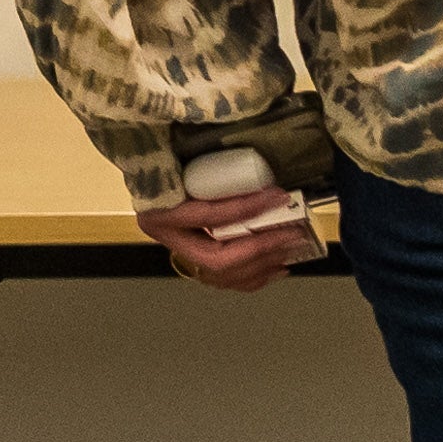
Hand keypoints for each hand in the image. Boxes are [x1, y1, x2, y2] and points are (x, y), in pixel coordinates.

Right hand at [139, 177, 315, 292]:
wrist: (150, 174)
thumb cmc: (168, 163)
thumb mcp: (185, 161)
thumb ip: (215, 170)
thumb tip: (260, 172)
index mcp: (161, 213)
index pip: (208, 216)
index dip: (245, 209)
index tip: (276, 196)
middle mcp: (169, 240)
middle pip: (219, 259)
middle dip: (261, 248)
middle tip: (292, 233)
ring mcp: (181, 254)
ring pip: (225, 276)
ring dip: (262, 265)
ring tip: (290, 249)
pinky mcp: (195, 261)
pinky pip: (227, 280)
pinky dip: (255, 277)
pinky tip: (277, 268)